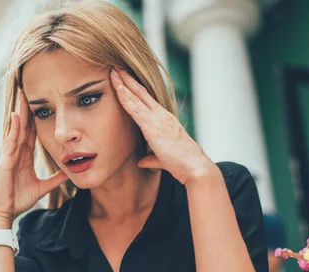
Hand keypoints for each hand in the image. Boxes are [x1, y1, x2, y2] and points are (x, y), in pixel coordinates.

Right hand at [0, 90, 67, 226]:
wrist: (6, 212)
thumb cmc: (19, 198)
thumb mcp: (42, 187)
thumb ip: (55, 180)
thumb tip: (69, 174)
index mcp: (23, 156)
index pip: (30, 132)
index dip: (34, 117)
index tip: (40, 102)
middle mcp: (16, 152)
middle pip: (22, 126)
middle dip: (26, 108)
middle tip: (29, 89)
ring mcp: (9, 155)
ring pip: (15, 129)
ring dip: (19, 112)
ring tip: (22, 95)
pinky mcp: (5, 161)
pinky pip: (10, 142)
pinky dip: (13, 129)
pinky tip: (16, 116)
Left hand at [110, 69, 218, 184]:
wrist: (195, 167)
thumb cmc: (183, 164)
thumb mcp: (164, 159)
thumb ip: (151, 158)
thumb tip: (141, 161)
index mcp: (166, 120)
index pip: (148, 100)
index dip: (136, 89)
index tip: (126, 79)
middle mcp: (162, 115)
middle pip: (141, 92)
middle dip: (128, 79)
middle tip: (117, 67)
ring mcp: (157, 118)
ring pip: (136, 96)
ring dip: (123, 83)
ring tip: (113, 71)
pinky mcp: (152, 126)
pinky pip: (134, 108)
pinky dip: (124, 96)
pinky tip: (117, 87)